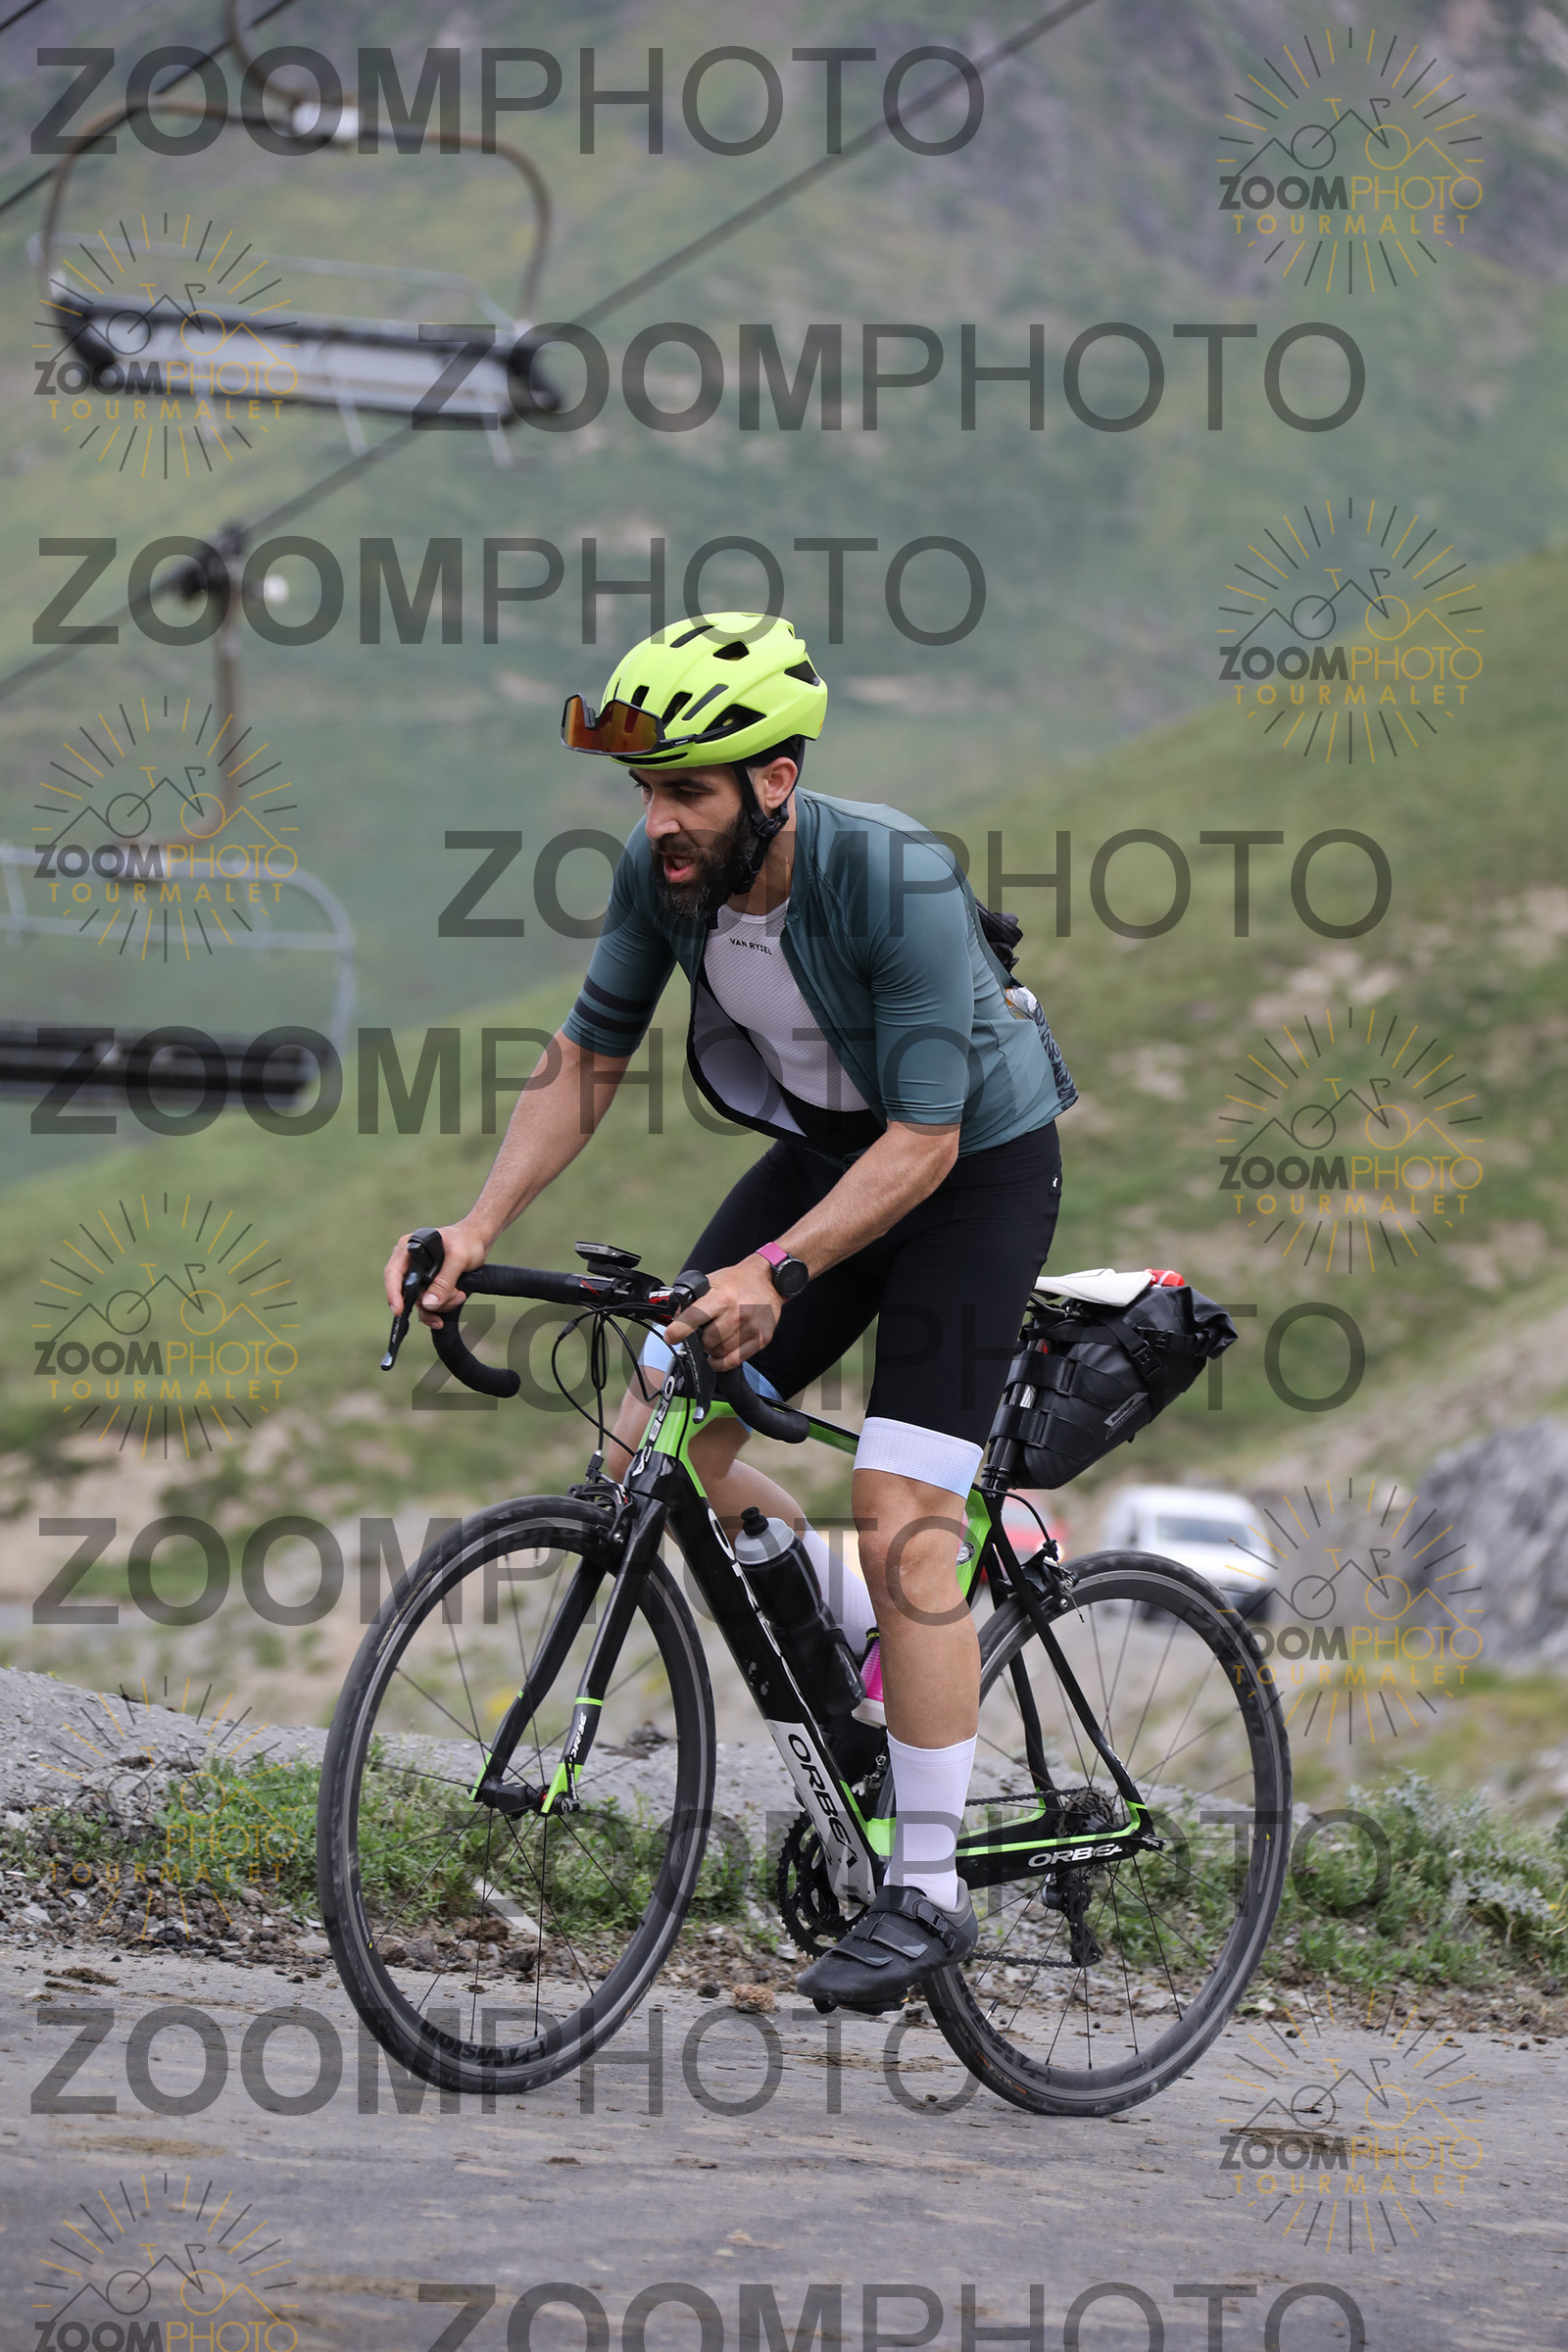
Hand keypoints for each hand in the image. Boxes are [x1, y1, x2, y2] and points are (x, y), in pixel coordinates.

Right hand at [383, 1219, 492, 1327]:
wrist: (478, 1241)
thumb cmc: (466, 1240)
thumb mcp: (458, 1258)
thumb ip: (444, 1280)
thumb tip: (428, 1304)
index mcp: (408, 1249)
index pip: (393, 1273)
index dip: (393, 1293)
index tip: (398, 1310)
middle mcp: (409, 1264)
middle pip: (409, 1293)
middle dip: (431, 1301)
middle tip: (455, 1295)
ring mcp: (418, 1277)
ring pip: (421, 1302)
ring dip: (442, 1304)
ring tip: (460, 1293)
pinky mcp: (428, 1286)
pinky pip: (429, 1305)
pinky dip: (443, 1307)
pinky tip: (457, 1300)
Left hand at [662, 1254, 781, 1372]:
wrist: (769, 1280)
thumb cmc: (738, 1281)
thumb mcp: (712, 1281)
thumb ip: (694, 1299)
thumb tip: (676, 1317)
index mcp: (723, 1297)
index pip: (694, 1317)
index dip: (678, 1330)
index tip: (671, 1337)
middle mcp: (738, 1313)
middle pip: (708, 1340)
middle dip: (700, 1339)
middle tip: (703, 1332)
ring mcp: (751, 1328)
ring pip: (720, 1352)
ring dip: (712, 1349)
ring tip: (716, 1338)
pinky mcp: (761, 1339)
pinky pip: (735, 1360)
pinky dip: (722, 1362)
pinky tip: (717, 1356)